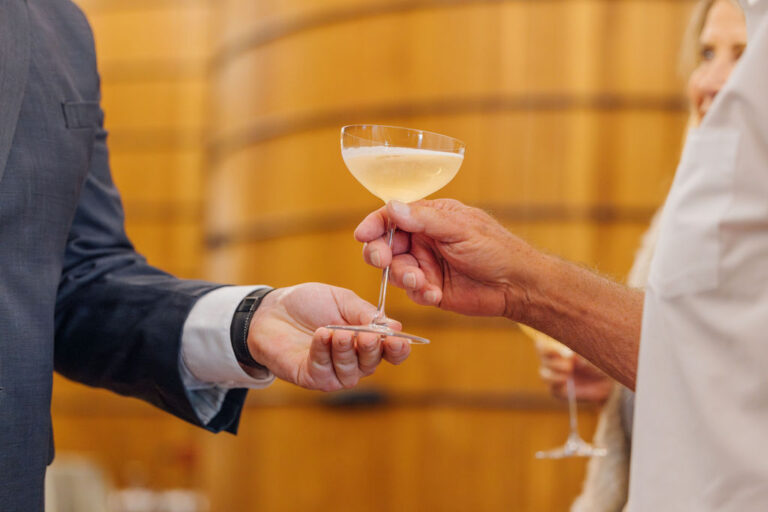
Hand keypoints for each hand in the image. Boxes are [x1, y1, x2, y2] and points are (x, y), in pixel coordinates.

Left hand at [247, 283, 410, 390]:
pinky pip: (324, 369)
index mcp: (366, 341)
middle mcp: (353, 361)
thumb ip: (365, 313)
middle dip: (371, 350)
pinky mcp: (311, 377)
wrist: (271, 310)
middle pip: (372, 364)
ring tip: (337, 332)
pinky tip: (320, 334)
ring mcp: (333, 372)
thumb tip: (394, 326)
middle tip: (367, 336)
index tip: (399, 340)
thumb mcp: (341, 300)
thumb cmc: (308, 304)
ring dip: (345, 351)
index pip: (390, 353)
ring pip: (350, 371)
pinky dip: (323, 351)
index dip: (398, 350)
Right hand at [355, 199, 542, 318]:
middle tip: (384, 260)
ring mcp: (425, 264)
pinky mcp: (430, 288)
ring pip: (396, 270)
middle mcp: (423, 240)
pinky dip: (420, 293)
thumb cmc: (495, 249)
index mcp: (430, 217)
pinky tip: (435, 294)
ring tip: (421, 282)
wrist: (515, 285)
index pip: (392, 216)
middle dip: (381, 253)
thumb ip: (423, 219)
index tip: (363, 235)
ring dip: (404, 276)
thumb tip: (392, 206)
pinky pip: (412, 292)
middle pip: (386, 244)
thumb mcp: (459, 229)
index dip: (374, 225)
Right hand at [535, 341, 613, 402]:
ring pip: (543, 374)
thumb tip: (570, 355)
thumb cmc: (600, 362)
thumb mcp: (591, 354)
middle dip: (555, 362)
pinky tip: (568, 384)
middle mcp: (554, 361)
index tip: (566, 354)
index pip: (542, 345)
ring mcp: (556, 376)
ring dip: (554, 374)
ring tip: (569, 374)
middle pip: (542, 358)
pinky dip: (558, 386)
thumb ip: (580, 352)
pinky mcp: (559, 391)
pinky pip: (552, 389)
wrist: (610, 382)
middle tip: (570, 366)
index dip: (549, 348)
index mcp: (558, 348)